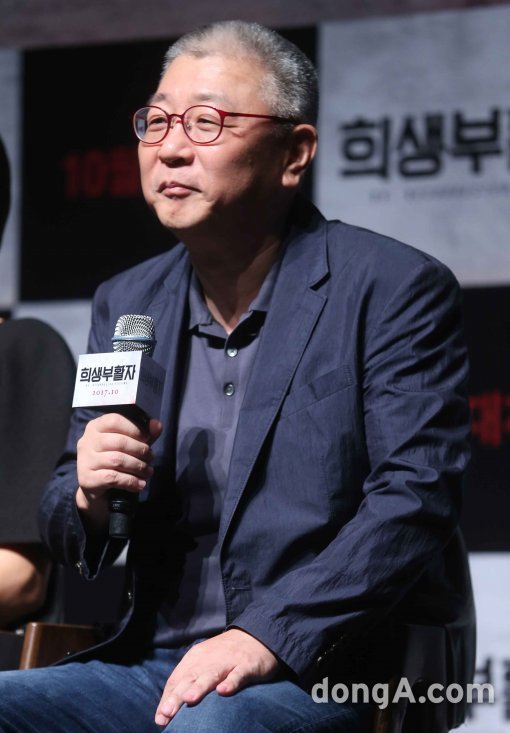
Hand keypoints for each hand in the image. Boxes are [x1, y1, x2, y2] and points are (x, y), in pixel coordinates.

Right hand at [76, 413, 161, 520]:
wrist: (96, 489)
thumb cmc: (114, 461)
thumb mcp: (130, 444)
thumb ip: (144, 434)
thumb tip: (157, 424)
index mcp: (95, 427)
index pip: (114, 420)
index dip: (134, 429)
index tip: (147, 439)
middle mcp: (86, 441)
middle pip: (119, 441)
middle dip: (140, 450)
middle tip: (150, 458)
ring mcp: (84, 460)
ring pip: (117, 460)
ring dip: (138, 466)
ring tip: (148, 471)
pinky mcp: (86, 479)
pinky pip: (113, 477)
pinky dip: (131, 481)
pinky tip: (140, 484)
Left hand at [155, 629, 279, 725]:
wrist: (256, 636)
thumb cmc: (224, 657)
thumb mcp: (203, 665)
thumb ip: (187, 685)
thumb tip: (164, 713)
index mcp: (195, 658)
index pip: (177, 679)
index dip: (168, 698)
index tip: (161, 718)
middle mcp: (209, 659)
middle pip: (190, 678)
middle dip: (178, 695)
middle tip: (167, 712)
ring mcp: (228, 661)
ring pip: (211, 675)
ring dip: (200, 687)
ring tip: (189, 699)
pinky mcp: (247, 665)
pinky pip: (238, 674)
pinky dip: (231, 682)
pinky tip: (224, 691)